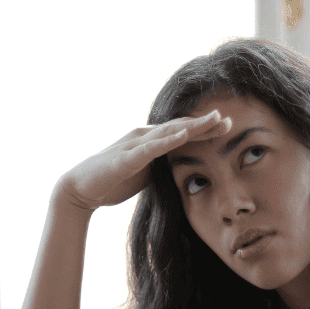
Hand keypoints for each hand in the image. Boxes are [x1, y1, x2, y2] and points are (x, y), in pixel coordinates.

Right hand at [58, 110, 231, 211]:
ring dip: (192, 126)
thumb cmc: (112, 181)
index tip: (228, 127)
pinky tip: (183, 136)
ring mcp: (135, 145)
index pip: (181, 132)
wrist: (80, 189)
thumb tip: (181, 169)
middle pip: (179, 127)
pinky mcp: (126, 158)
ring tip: (213, 120)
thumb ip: (162, 167)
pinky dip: (168, 141)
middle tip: (229, 119)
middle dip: (205, 124)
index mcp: (149, 141)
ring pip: (168, 133)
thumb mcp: (145, 173)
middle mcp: (143, 136)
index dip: (204, 129)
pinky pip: (150, 148)